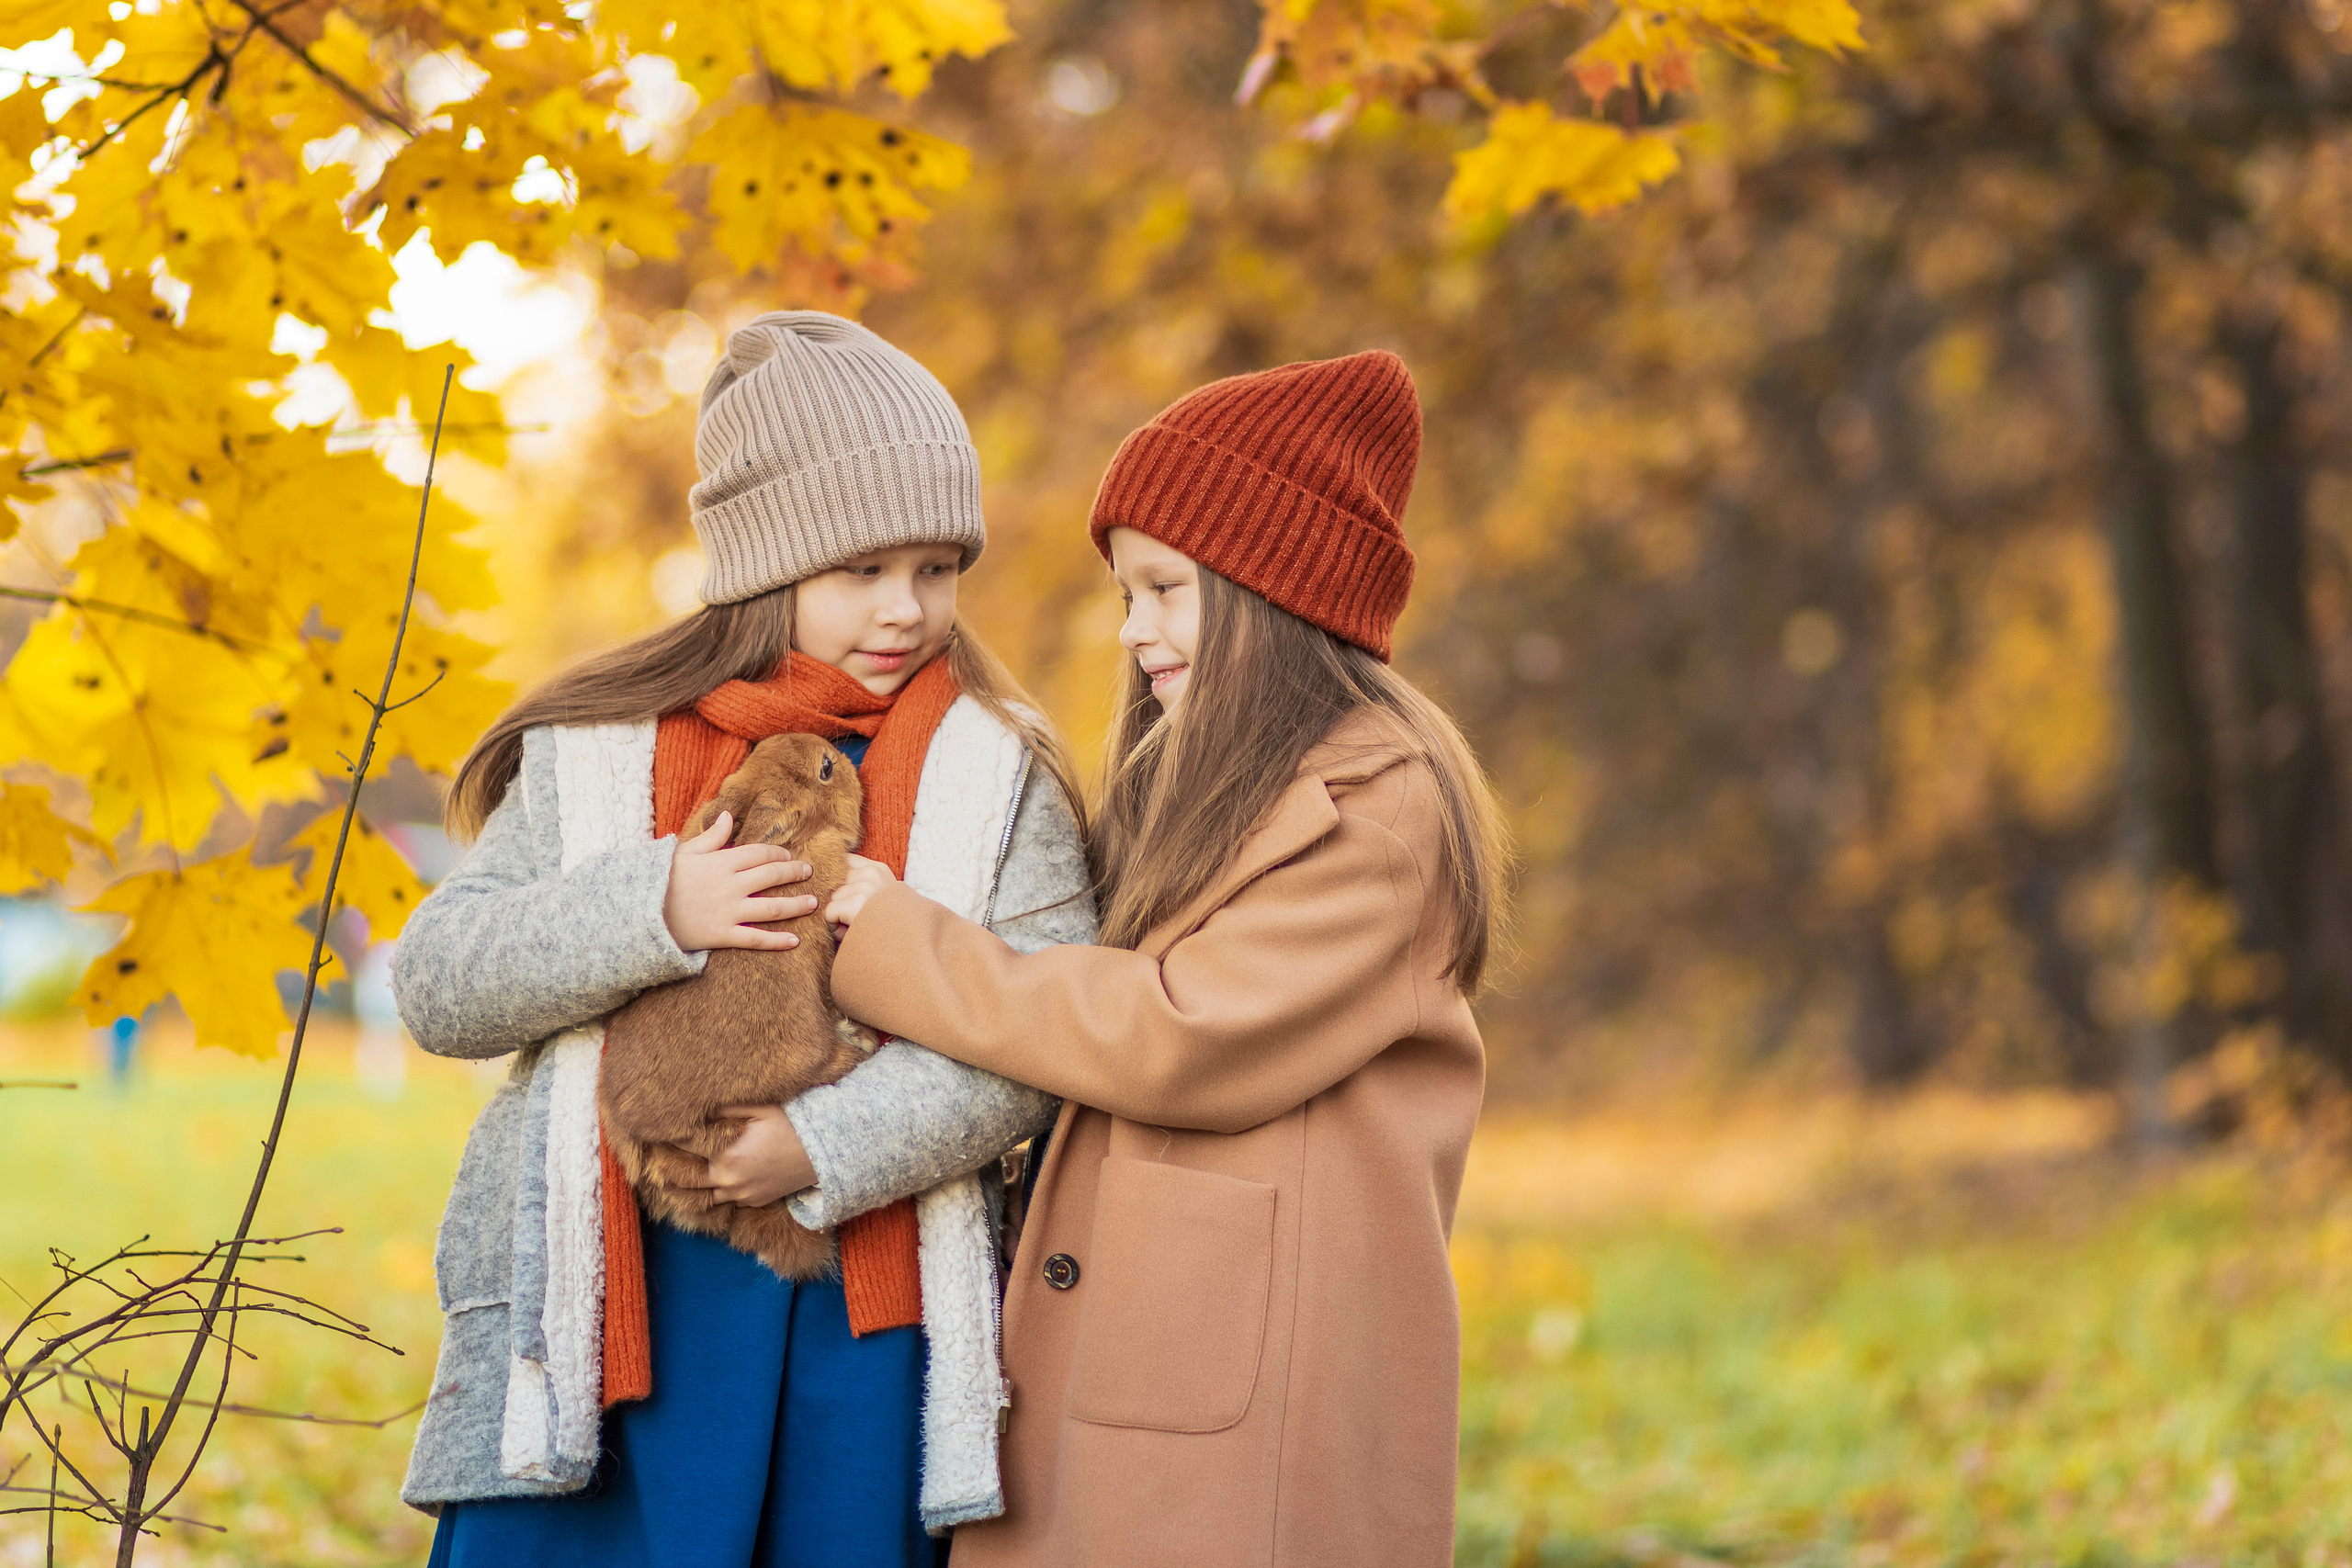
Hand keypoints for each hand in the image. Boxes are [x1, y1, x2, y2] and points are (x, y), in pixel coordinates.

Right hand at [664, 811, 817, 952]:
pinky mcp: (723, 935)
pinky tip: (795, 941)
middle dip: (794, 873)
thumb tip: (728, 815)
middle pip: (772, 876)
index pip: (760, 854)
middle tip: (809, 873)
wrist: (642, 913)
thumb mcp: (685, 852)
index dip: (778, 854)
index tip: (789, 857)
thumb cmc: (662, 880)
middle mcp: (731, 885)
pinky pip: (755, 938)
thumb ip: (711, 836)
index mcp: (722, 862)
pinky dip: (777, 941)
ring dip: (796, 905)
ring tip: (813, 903)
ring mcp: (728, 911)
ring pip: (772, 907)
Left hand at [668, 1106, 816, 1207]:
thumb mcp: (760, 1108)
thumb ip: (724, 1110)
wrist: (826, 1152)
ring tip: (667, 1177)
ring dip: (682, 1187)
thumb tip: (696, 1106)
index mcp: (727, 1154)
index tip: (658, 1125)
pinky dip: (709, 1194)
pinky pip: (723, 1201)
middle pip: (683, 1177)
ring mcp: (741, 1194)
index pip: (685, 1143)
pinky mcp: (752, 1201)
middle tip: (654, 1154)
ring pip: (699, 1197)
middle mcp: (729, 1179)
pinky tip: (701, 1185)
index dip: (670, 1132)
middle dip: (666, 1164)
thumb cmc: (793, 1124)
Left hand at [826, 853, 896, 926]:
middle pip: (835, 883)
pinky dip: (834, 927)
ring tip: (856, 927)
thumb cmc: (889, 927)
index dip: (842, 883)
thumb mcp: (880, 899)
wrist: (907, 945)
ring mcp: (865, 887)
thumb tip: (824, 875)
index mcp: (879, 869)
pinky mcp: (856, 903)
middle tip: (857, 920)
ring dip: (838, 917)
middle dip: (840, 902)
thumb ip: (860, 884)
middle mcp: (873, 873)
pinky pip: (829, 912)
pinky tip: (850, 933)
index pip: (844, 862)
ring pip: (832, 898)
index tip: (850, 900)